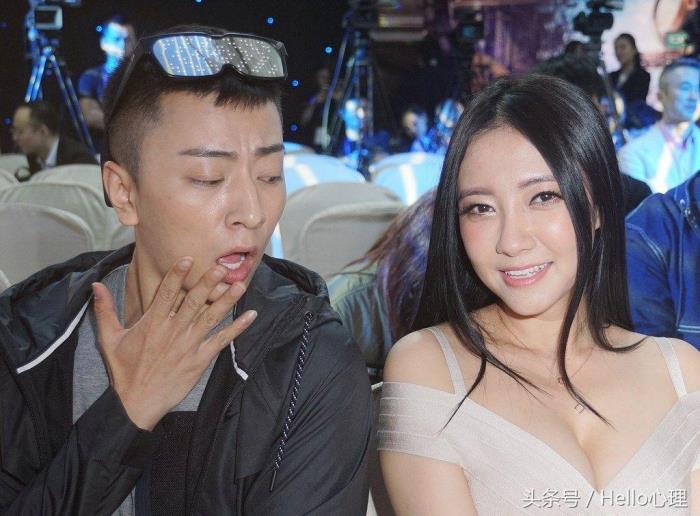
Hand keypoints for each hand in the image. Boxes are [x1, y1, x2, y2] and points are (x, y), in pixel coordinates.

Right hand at [91, 257, 256, 429]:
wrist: (136, 403)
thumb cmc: (123, 370)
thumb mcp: (109, 338)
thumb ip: (104, 309)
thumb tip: (96, 285)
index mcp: (152, 323)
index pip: (167, 293)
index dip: (177, 274)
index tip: (188, 258)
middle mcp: (173, 331)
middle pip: (193, 302)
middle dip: (208, 283)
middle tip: (221, 267)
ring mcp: (188, 345)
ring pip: (211, 318)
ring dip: (226, 301)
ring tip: (240, 285)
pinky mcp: (200, 360)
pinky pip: (221, 341)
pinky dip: (237, 329)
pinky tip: (250, 316)